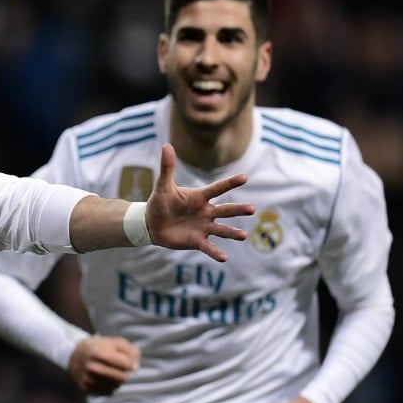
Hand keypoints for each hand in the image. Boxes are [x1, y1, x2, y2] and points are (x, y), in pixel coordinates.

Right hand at [69, 335, 140, 395]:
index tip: (130, 363)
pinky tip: (106, 379)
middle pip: (122, 378)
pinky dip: (110, 387)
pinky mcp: (85, 388)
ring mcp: (87, 378)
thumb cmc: (100, 347)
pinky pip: (107, 392)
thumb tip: (135, 368)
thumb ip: (131, 352)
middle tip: (121, 369)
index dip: (132, 364)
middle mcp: (91, 367)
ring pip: (115, 386)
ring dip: (118, 381)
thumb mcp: (116, 342)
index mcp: (98, 352)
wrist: (74, 354)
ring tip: (113, 373)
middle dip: (125, 373)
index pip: (126, 364)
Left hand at [147, 143, 253, 261]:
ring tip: (243, 236)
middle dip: (237, 210)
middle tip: (252, 209)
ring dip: (232, 233)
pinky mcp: (196, 240)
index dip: (229, 183)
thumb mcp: (163, 186)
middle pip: (224, 210)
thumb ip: (167, 168)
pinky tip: (224, 258)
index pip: (217, 189)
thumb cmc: (160, 203)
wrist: (151, 223)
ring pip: (221, 229)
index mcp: (199, 197)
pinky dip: (215, 252)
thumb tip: (167, 145)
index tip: (244, 177)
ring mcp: (203, 227)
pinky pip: (208, 246)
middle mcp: (205, 212)